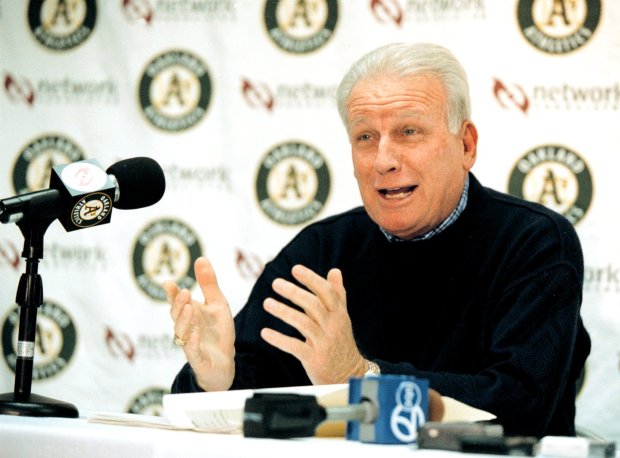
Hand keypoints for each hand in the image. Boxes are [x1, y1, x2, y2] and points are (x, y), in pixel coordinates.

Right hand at [164, 257, 235, 391]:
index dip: (172, 293)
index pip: (177, 301)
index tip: (169, 282)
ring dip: (184, 320)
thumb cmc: (217, 331)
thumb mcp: (218, 304)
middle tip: (185, 292)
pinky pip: (192, 351)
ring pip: (181, 333)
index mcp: (190, 313)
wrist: (225, 361)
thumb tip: (200, 258)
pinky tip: (196, 333)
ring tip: (189, 308)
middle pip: (176, 315)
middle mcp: (186, 327)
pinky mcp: (198, 359)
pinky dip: (193, 342)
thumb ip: (208, 284)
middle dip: (178, 304)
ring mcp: (190, 344)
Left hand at [260, 265, 366, 383]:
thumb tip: (334, 271)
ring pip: (303, 323)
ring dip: (283, 311)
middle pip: (313, 305)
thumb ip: (337, 294)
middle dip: (293, 292)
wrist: (349, 373)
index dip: (311, 279)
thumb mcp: (342, 317)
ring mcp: (324, 343)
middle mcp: (333, 326)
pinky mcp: (315, 359)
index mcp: (339, 314)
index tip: (295, 269)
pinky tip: (265, 333)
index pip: (326, 292)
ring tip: (267, 303)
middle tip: (276, 283)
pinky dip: (279, 339)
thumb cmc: (340, 342)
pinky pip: (295, 346)